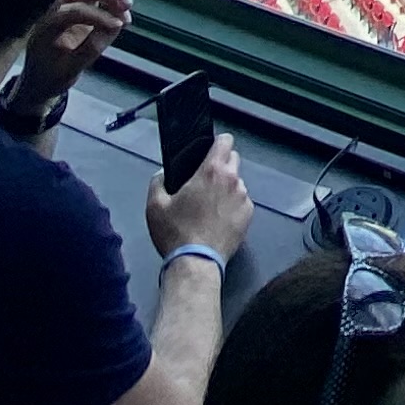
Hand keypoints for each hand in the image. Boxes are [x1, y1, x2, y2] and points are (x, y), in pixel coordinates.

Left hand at [12, 0, 130, 109]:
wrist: (39, 80)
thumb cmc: (49, 76)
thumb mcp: (69, 71)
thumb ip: (90, 48)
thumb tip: (115, 27)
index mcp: (45, 26)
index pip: (72, 11)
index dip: (97, 16)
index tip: (117, 26)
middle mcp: (52, 9)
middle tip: (127, 5)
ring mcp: (64, 5)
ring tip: (126, 10)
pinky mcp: (75, 6)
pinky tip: (121, 12)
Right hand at [143, 135, 252, 263]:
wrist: (196, 263)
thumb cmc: (176, 233)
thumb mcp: (155, 205)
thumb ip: (158, 181)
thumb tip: (164, 174)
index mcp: (211, 172)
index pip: (225, 141)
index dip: (217, 143)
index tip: (209, 151)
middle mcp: (232, 181)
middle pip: (233, 160)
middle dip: (221, 166)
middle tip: (204, 183)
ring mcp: (243, 199)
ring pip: (237, 183)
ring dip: (226, 188)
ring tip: (209, 206)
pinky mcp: (249, 216)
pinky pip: (241, 202)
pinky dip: (232, 206)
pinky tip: (218, 220)